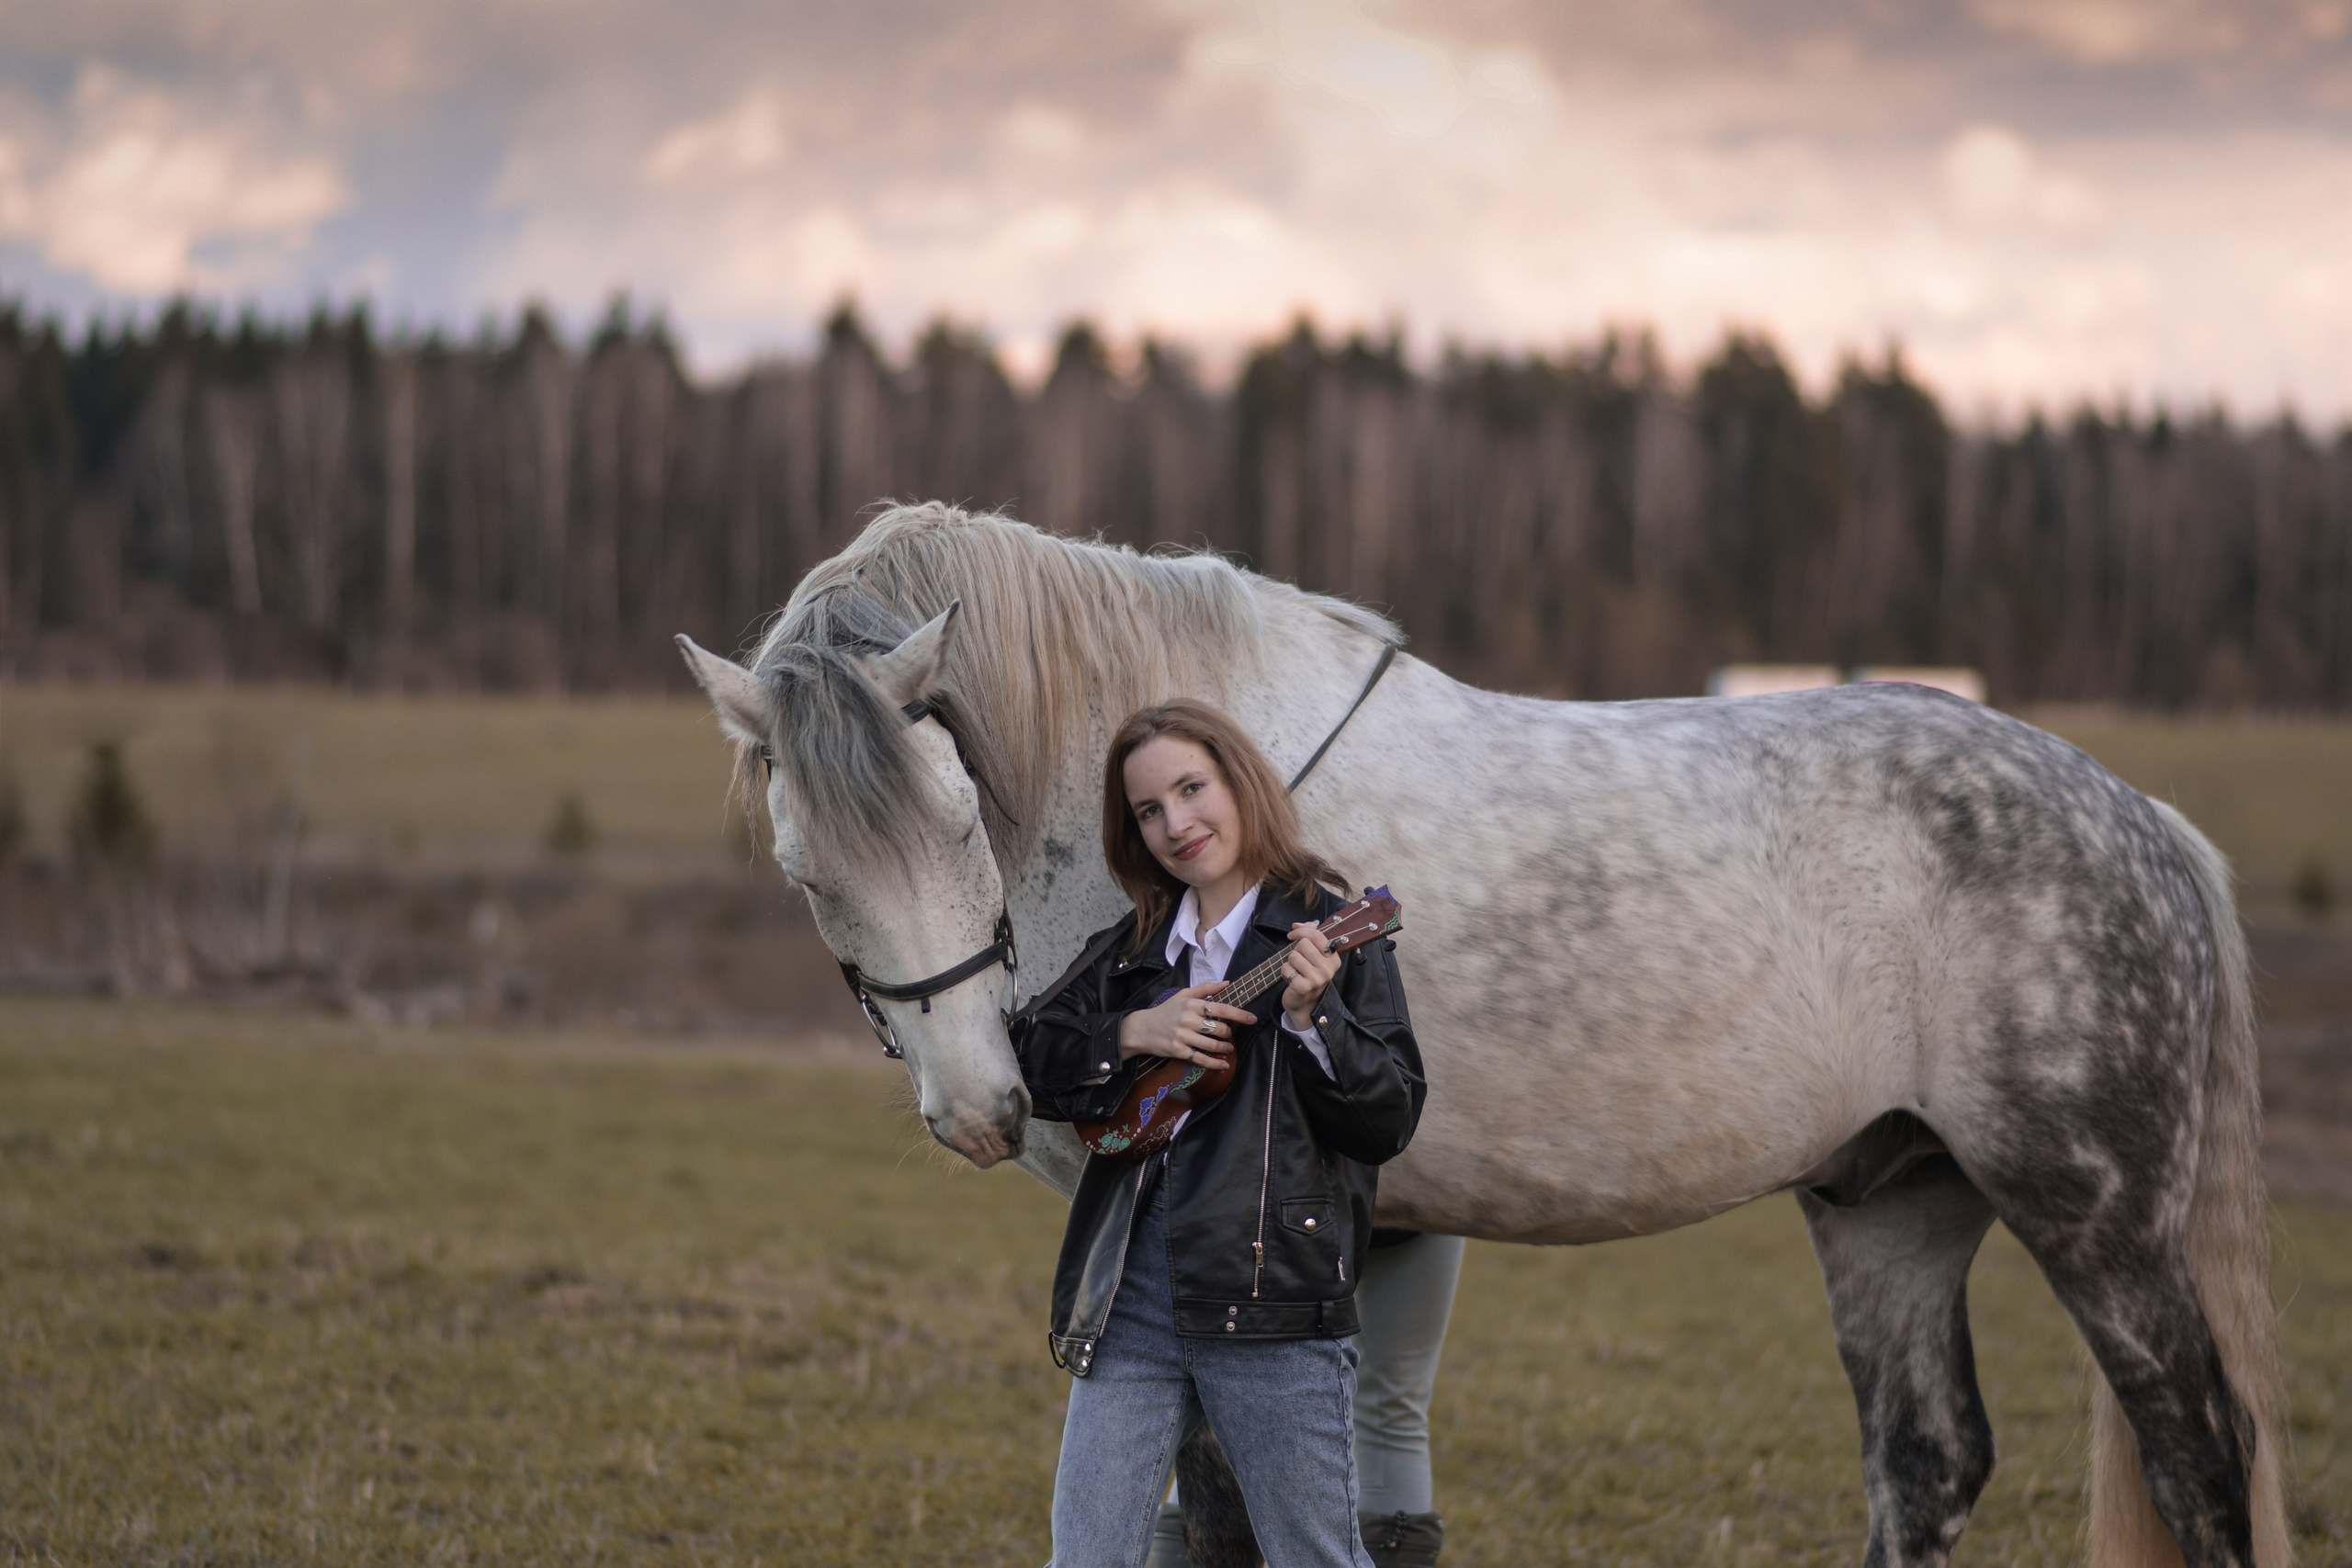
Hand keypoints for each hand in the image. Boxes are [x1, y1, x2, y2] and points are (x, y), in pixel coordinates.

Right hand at [1119, 981, 1253, 1069]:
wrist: (1142, 1028)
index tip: (1252, 1018)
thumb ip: (1205, 988)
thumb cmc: (1165, 1011)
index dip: (1239, 1014)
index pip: (1221, 1008)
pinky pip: (1201, 1059)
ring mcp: (1183, 1036)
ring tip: (1228, 1048)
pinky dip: (1215, 1064)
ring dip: (1225, 1048)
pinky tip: (1224, 1065)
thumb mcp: (1182, 995)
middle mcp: (1188, 1020)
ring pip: (1212, 1045)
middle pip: (1219, 1029)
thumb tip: (1227, 983)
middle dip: (1229, 1034)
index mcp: (1192, 1004)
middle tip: (1229, 1035)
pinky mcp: (1178, 1051)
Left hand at [1281, 922, 1341, 1031]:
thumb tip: (1297, 925)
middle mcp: (1328, 968)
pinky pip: (1286, 968)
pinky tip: (1291, 978)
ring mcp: (1317, 979)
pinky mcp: (1304, 987)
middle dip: (1295, 950)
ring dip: (1290, 962)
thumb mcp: (1313, 954)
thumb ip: (1308, 935)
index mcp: (1333, 958)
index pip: (1317, 935)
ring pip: (1293, 956)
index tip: (1292, 935)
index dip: (1302, 931)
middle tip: (1298, 961)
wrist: (1305, 1002)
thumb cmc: (1308, 974)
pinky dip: (1285, 972)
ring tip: (1296, 970)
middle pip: (1303, 944)